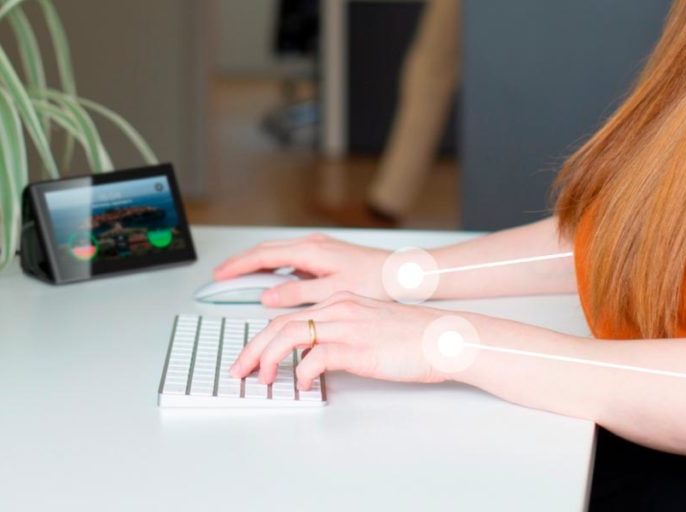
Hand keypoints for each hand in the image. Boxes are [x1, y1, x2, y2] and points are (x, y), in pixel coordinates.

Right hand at [212, 232, 391, 307]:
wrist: (397, 272)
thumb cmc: (372, 280)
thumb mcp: (331, 291)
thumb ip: (297, 293)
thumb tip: (268, 297)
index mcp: (310, 251)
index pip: (263, 255)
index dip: (238, 265)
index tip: (219, 275)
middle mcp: (312, 244)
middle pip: (266, 251)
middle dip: (241, 263)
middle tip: (220, 277)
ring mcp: (318, 247)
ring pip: (277, 253)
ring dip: (257, 264)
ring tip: (239, 279)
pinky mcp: (324, 254)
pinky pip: (290, 257)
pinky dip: (274, 266)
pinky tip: (272, 280)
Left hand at [228, 291, 456, 387]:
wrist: (445, 337)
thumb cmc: (414, 337)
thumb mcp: (371, 326)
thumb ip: (344, 332)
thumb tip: (319, 356)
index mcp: (342, 301)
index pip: (291, 315)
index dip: (264, 337)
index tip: (251, 357)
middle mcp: (341, 307)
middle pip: (281, 323)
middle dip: (253, 348)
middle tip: (240, 371)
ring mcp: (349, 325)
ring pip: (291, 335)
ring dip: (269, 359)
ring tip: (262, 380)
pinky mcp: (358, 346)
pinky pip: (317, 357)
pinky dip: (301, 371)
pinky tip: (301, 384)